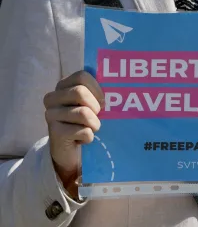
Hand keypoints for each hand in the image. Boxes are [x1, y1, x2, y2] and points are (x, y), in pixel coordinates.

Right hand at [43, 71, 103, 196]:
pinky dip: (89, 137)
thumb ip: (98, 93)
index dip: (97, 88)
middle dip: (95, 107)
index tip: (102, 100)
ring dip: (95, 125)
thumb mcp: (91, 105)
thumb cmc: (85, 123)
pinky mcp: (55, 132)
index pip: (82, 76)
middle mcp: (52, 98)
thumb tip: (118, 88)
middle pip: (80, 92)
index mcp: (62, 86)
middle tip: (96, 116)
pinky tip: (82, 139)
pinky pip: (84, 132)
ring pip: (83, 113)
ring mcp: (51, 115)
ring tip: (90, 129)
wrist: (70, 151)